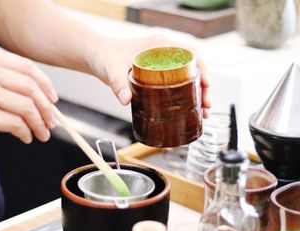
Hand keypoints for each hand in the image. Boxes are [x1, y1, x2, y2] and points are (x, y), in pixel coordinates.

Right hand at [0, 46, 57, 142]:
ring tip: (42, 134)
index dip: (46, 85)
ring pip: (28, 108)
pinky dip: (26, 133)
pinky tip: (25, 137)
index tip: (52, 99)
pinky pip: (16, 125)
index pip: (29, 68)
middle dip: (47, 109)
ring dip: (40, 124)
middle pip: (33, 89)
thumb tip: (32, 97)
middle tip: (51, 122)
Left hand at [89, 35, 210, 116]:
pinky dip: (185, 96)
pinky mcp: (157, 75)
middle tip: (206, 105)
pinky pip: (177, 84)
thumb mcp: (112, 70)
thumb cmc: (105, 57)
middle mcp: (164, 53)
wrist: (96, 57)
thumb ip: (118, 84)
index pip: (189, 54)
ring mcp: (162, 64)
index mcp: (159, 45)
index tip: (206, 84)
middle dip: (203, 87)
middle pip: (192, 69)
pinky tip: (189, 110)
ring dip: (197, 94)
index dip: (201, 69)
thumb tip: (126, 100)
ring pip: (187, 78)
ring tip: (203, 113)